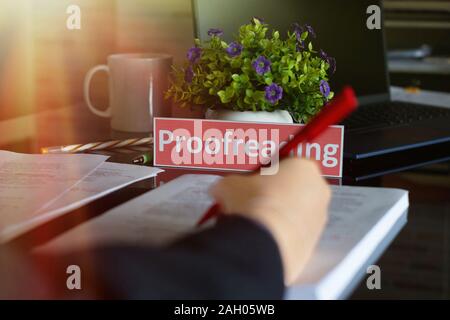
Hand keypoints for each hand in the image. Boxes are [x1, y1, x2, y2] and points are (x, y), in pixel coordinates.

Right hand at [209, 158, 330, 283]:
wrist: (263, 240)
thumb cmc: (254, 205)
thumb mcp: (231, 184)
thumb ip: (230, 183)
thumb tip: (221, 190)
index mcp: (303, 166)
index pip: (287, 162)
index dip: (268, 171)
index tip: (255, 178)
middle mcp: (318, 190)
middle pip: (295, 187)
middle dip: (274, 193)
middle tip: (252, 198)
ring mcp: (318, 218)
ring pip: (296, 212)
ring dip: (278, 214)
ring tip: (253, 220)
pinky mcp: (313, 242)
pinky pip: (295, 233)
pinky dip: (281, 234)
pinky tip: (261, 236)